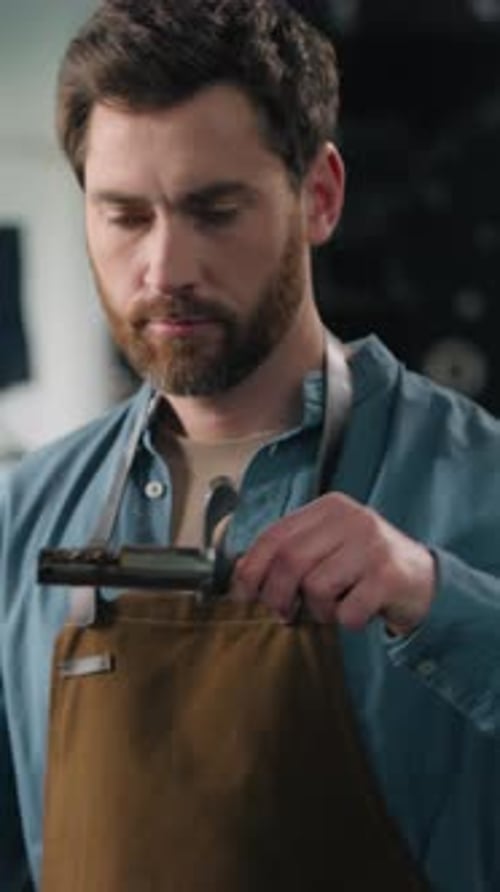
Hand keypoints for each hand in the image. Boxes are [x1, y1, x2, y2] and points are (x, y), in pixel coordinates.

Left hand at [232, 493, 435, 633]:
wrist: (423, 580)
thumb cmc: (365, 567)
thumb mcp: (327, 548)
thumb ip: (290, 553)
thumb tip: (241, 575)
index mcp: (330, 508)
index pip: (275, 534)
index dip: (251, 567)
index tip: (242, 594)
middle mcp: (352, 519)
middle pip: (290, 560)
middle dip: (277, 595)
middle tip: (284, 612)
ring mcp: (373, 545)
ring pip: (317, 586)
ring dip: (318, 610)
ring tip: (332, 608)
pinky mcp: (389, 576)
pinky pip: (348, 610)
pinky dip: (346, 620)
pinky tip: (358, 612)